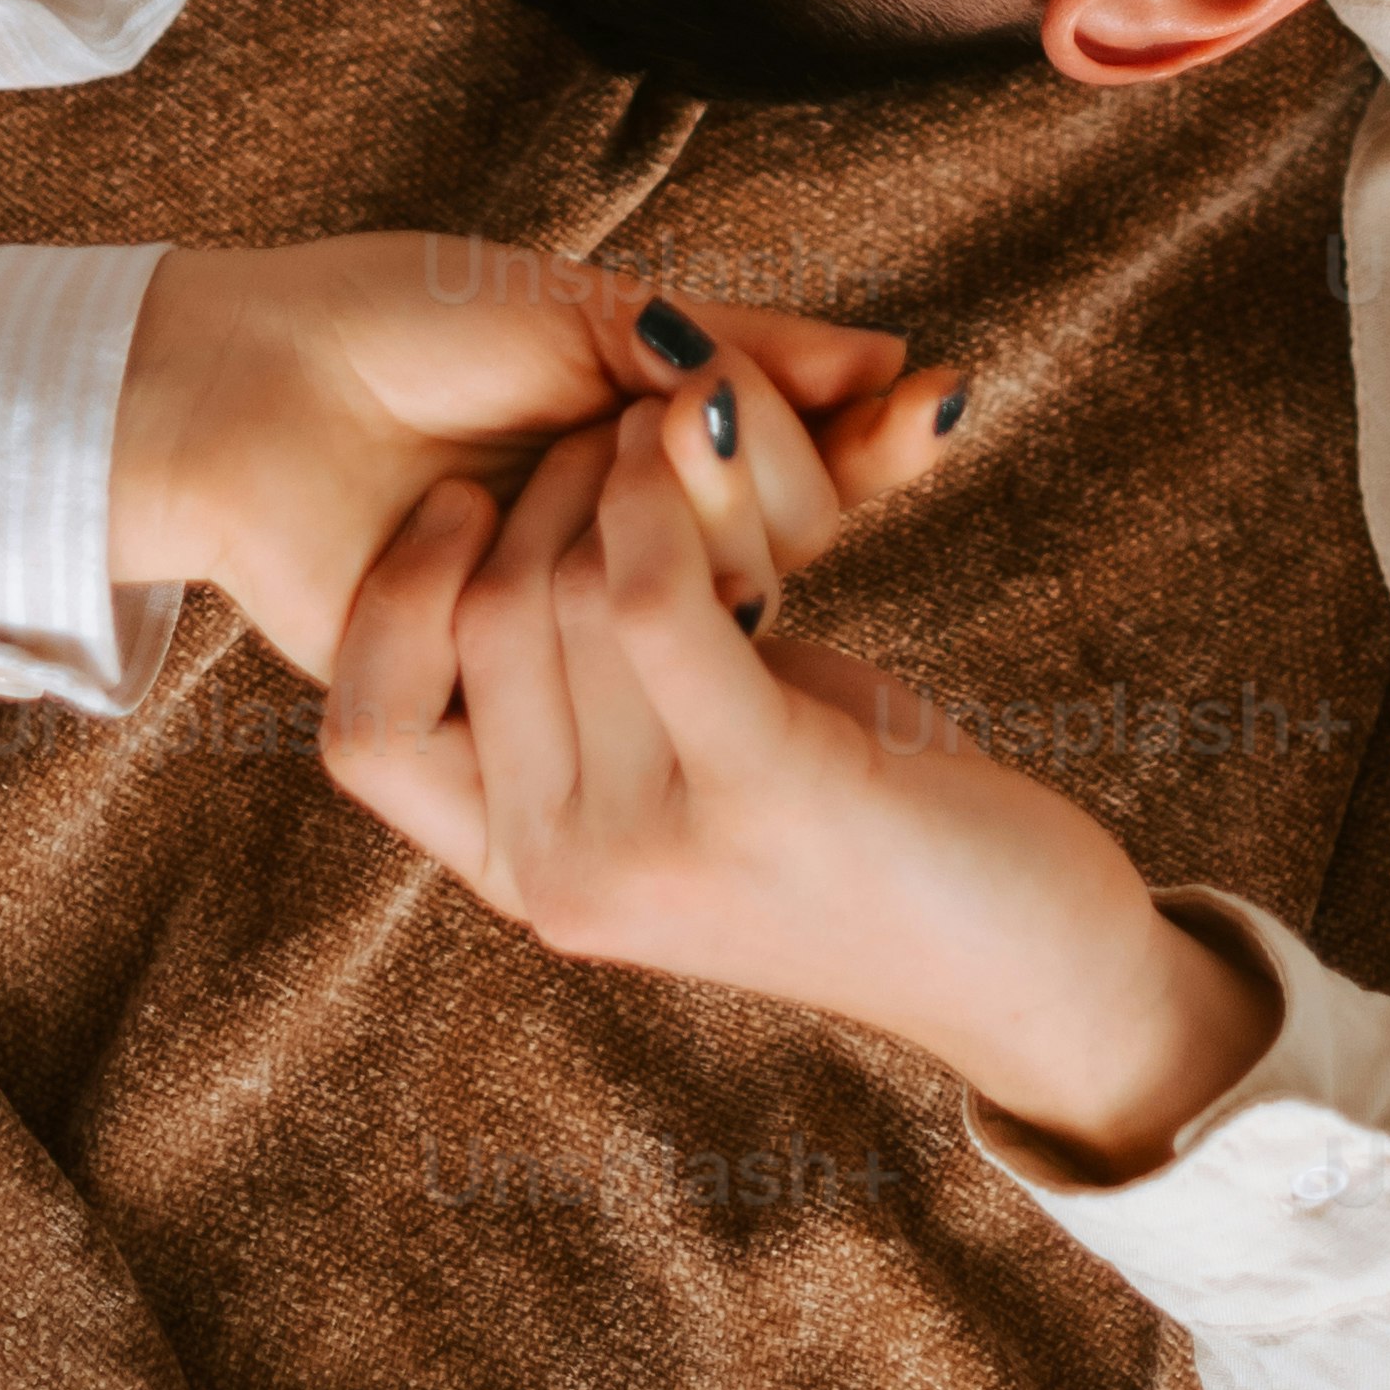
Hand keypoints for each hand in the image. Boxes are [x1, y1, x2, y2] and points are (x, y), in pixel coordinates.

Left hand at [107, 231, 953, 675]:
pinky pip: (569, 672)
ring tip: (561, 446)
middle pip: (783, 549)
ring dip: (647, 511)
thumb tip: (892, 360)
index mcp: (663, 476)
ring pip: (702, 615)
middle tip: (669, 405)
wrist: (247, 379)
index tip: (935, 400)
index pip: (817, 484)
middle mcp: (628, 567)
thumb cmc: (406, 323)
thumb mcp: (588, 314)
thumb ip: (739, 347)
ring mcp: (561, 646)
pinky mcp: (476, 713)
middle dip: (754, 464)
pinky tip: (456, 520)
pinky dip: (524, 580)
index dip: (876, 450)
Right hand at [323, 412, 1280, 1177]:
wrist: (1023, 967)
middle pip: (483, 618)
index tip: (461, 502)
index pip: (365, 736)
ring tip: (682, 422)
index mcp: (530, 881)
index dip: (390, 598)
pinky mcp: (765, 795)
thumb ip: (598, 692)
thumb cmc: (856, 831)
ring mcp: (656, 853)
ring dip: (623, 467)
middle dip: (544, 485)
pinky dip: (673, 490)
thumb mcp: (688, 774)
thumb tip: (532, 529)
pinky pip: (654, 594)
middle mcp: (567, 884)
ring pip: (567, 587)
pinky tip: (712, 427)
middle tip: (624, 432)